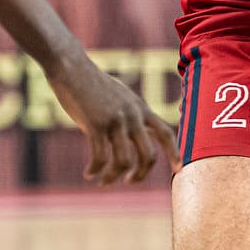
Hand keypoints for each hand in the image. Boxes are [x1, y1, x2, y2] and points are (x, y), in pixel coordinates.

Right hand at [47, 56, 178, 185]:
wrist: (71, 67)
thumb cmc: (92, 83)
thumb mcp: (119, 95)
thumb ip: (130, 112)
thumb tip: (135, 130)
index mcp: (141, 108)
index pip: (165, 133)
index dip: (174, 152)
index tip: (178, 169)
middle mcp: (133, 116)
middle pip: (149, 154)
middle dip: (141, 174)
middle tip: (129, 181)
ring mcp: (116, 120)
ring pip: (124, 161)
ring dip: (114, 177)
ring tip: (103, 182)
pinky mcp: (96, 124)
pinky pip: (100, 157)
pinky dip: (96, 170)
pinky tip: (89, 173)